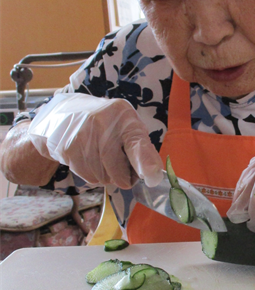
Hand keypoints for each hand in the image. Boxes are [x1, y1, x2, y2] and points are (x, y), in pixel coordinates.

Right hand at [28, 93, 163, 188]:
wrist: (68, 112)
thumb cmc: (108, 124)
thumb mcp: (129, 127)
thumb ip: (143, 149)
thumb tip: (153, 175)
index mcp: (124, 116)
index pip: (136, 142)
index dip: (145, 161)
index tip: (151, 174)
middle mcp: (102, 122)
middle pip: (117, 170)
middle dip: (122, 176)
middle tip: (120, 165)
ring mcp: (81, 135)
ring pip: (102, 177)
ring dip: (106, 176)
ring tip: (101, 157)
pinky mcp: (67, 148)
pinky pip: (87, 177)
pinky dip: (92, 175)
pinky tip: (89, 159)